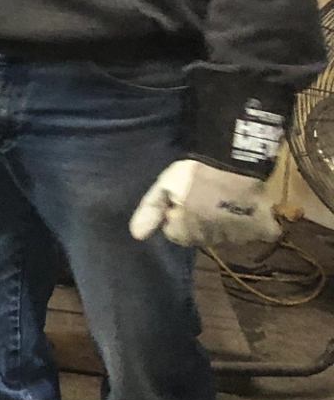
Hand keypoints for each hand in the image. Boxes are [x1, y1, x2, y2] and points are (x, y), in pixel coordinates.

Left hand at [128, 159, 281, 248]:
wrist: (232, 160)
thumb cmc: (194, 171)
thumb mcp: (164, 185)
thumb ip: (150, 210)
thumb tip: (136, 235)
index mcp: (187, 231)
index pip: (176, 234)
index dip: (176, 215)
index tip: (179, 200)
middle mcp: (212, 239)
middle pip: (201, 236)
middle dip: (199, 221)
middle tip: (204, 197)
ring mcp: (239, 236)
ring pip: (229, 235)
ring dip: (226, 223)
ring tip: (225, 199)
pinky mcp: (262, 228)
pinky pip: (261, 233)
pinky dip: (257, 225)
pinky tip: (250, 209)